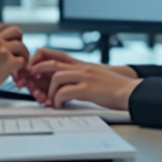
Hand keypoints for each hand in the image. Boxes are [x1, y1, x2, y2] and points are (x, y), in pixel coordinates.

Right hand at [0, 15, 28, 98]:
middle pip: (16, 31)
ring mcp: (2, 50)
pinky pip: (22, 61)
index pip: (4, 25)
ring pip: (22, 46)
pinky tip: (17, 73)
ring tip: (19, 65)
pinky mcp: (8, 62)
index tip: (10, 44)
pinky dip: (21, 68)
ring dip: (23, 56)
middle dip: (20, 41)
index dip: (10, 34)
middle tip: (17, 52)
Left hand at [23, 48, 137, 104]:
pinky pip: (65, 92)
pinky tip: (59, 104)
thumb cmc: (113, 88)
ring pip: (56, 77)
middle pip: (51, 63)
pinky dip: (57, 99)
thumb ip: (78, 79)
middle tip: (32, 85)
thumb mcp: (93, 78)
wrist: (130, 92)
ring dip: (49, 90)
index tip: (33, 73)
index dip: (40, 63)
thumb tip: (63, 88)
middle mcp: (81, 67)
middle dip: (37, 73)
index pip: (55, 56)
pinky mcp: (88, 88)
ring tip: (50, 100)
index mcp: (81, 65)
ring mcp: (84, 76)